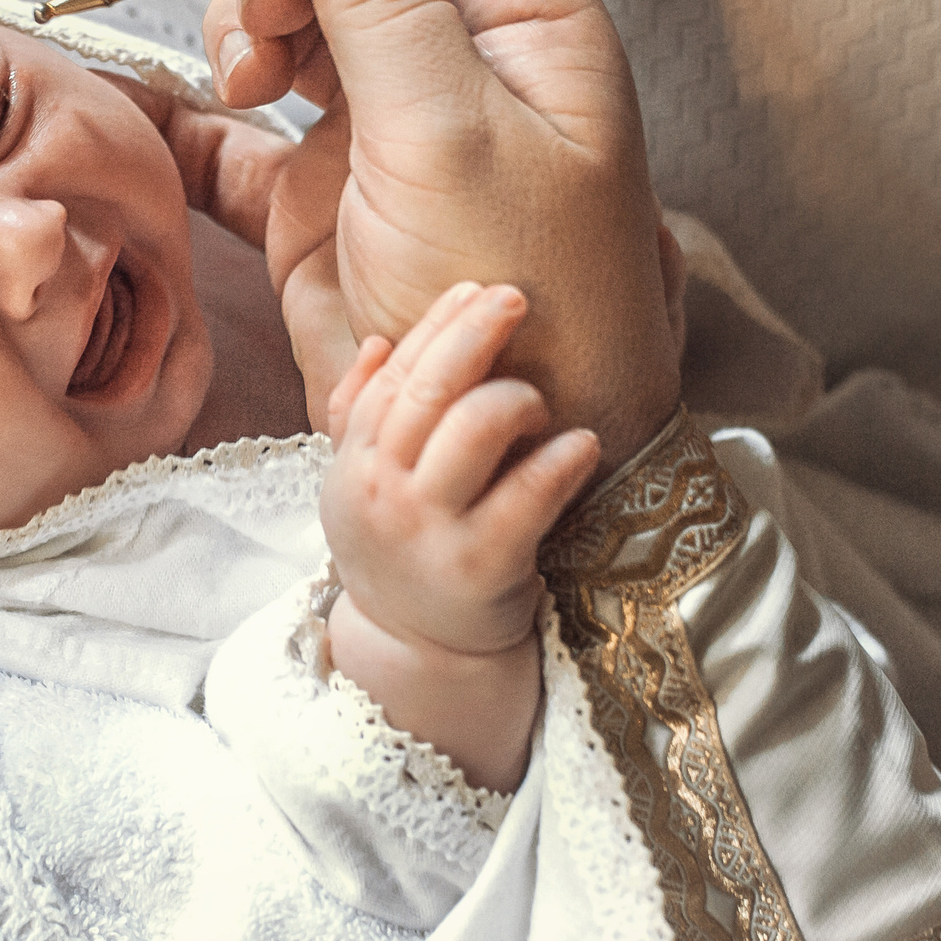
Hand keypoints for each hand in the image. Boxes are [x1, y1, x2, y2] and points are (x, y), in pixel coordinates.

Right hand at [197, 0, 685, 468]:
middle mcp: (457, 54)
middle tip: (268, 15)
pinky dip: (209, 96)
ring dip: (250, 17)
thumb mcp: (452, 134)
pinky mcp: (322, 183)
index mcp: (525, 19)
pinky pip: (248, 113)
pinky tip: (197, 107)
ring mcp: (386, 117)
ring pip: (298, 8)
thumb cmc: (519, 294)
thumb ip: (387, 1)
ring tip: (249, 78)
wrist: (491, 439)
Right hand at [320, 282, 598, 785]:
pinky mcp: (485, 566)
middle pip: (426, 390)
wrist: (417, 651)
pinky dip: (562, 459)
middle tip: (515, 296)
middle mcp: (385, 492)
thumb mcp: (360, 489)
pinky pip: (530, 495)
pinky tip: (584, 444)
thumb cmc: (402, 553)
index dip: (435, 326)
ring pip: (474, 429)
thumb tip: (382, 342)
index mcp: (355, 465)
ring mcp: (432, 530)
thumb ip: (359, 417)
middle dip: (472, 333)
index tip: (476, 289)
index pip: (391, 377)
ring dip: (516, 397)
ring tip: (539, 403)